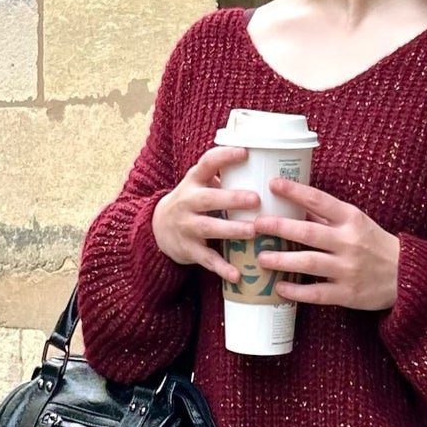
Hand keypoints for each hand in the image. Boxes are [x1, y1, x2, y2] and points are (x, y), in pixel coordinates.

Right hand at [151, 146, 262, 281]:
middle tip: (256, 199)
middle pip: (208, 198)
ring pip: (208, 228)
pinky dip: (221, 268)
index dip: (224, 157)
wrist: (157, 228)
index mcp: (193, 181)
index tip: (245, 152)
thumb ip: (225, 178)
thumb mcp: (200, 184)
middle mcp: (187, 202)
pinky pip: (206, 259)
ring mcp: (186, 226)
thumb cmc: (192, 202)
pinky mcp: (188, 249)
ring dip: (231, 230)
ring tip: (253, 231)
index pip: (207, 163)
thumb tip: (268, 170)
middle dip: (232, 198)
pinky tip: (237, 275)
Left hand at [254, 176, 402, 311]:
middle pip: (308, 232)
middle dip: (279, 227)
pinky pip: (317, 293)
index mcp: (352, 219)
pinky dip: (296, 291)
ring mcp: (348, 269)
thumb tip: (292, 203)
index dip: (295, 191)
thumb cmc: (375, 245)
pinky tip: (279, 287)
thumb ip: (328, 217)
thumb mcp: (357, 223)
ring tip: (261, 258)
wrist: (407, 275)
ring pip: (309, 263)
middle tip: (256, 224)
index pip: (319, 201)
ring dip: (282, 260)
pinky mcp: (347, 294)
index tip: (272, 184)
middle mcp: (349, 242)